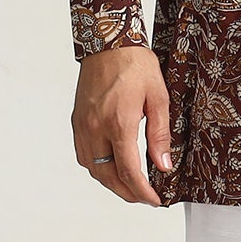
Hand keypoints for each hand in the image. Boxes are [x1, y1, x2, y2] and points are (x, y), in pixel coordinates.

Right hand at [72, 44, 171, 204]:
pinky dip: (97, 167)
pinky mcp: (77, 120)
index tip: (155, 200)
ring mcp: (83, 125)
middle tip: (144, 198)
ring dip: (111, 183)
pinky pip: (84, 155)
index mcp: (119, 123)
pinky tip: (111, 166)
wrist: (108, 41)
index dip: (143, 192)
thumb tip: (163, 165)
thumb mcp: (159, 98)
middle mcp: (96, 128)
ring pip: (93, 168)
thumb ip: (160, 134)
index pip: (130, 172)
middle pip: (108, 176)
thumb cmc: (135, 64)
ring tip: (130, 186)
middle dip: (127, 193)